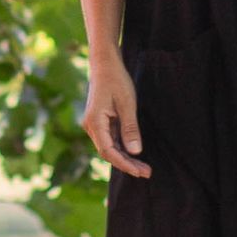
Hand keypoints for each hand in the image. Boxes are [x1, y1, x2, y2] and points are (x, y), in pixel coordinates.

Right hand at [84, 50, 149, 178]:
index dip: (124, 163)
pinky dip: (122, 148)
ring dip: (125, 157)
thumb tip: (135, 152)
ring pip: (109, 147)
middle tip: (146, 172)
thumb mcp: (127, 104)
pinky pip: (111, 139)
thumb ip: (130, 129)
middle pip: (108, 152)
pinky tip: (134, 154)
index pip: (108, 150)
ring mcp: (94, 125)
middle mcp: (91, 126)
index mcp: (94, 122)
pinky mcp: (100, 122)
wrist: (105, 64)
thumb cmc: (116, 80)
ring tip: (143, 167)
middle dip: (126, 164)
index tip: (139, 171)